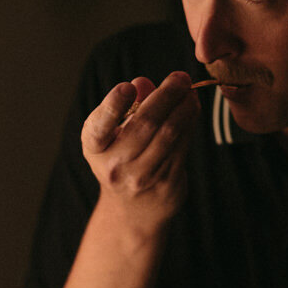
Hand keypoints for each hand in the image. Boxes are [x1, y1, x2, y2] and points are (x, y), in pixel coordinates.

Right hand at [82, 72, 196, 233]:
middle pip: (145, 123)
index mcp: (95, 148)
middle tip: (180, 77)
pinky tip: (191, 109)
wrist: (132, 209)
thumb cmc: (121, 158)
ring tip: (190, 91)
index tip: (127, 87)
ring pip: (169, 133)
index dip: (112, 106)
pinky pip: (182, 146)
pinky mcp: (166, 184)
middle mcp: (114, 165)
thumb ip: (127, 106)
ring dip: (185, 107)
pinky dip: (189, 123)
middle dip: (166, 95)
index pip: (99, 127)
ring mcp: (141, 178)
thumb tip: (144, 83)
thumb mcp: (113, 133)